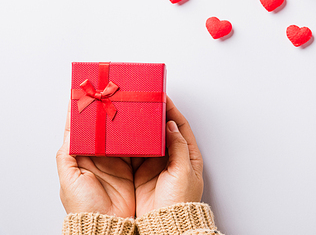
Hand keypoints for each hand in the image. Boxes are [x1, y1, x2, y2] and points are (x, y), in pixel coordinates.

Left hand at [56, 105, 135, 217]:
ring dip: (125, 123)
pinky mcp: (133, 166)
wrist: (108, 225)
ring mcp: (117, 160)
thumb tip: (68, 130)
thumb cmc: (84, 206)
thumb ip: (67, 155)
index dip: (85, 114)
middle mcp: (101, 156)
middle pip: (105, 129)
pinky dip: (140, 137)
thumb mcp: (69, 179)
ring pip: (121, 135)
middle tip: (114, 96)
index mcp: (83, 156)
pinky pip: (137, 147)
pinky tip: (142, 126)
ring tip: (129, 106)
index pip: (83, 130)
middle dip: (109, 113)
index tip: (89, 95)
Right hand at [134, 97, 203, 216]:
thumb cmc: (180, 200)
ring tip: (133, 113)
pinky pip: (136, 152)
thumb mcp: (183, 170)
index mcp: (188, 154)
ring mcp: (156, 163)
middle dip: (155, 115)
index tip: (162, 97)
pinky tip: (125, 134)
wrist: (164, 224)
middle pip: (163, 129)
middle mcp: (172, 156)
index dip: (171, 110)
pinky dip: (131, 142)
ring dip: (142, 127)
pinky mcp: (142, 171)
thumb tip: (171, 125)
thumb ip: (178, 146)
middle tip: (144, 102)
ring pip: (149, 138)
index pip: (180, 125)